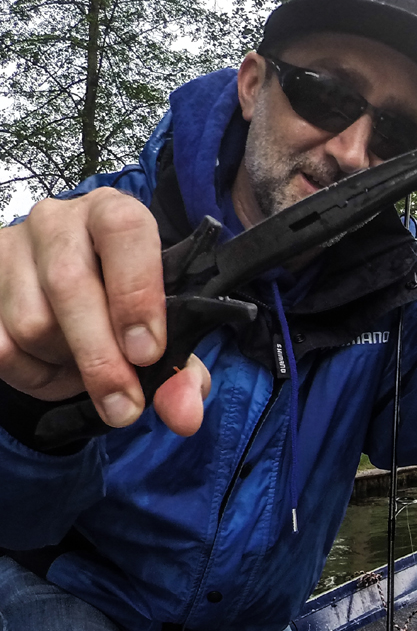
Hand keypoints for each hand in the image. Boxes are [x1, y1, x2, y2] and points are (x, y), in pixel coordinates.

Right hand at [0, 188, 210, 436]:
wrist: (70, 306)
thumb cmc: (126, 312)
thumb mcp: (162, 337)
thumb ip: (181, 373)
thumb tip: (184, 414)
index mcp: (115, 215)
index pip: (123, 230)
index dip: (136, 293)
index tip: (147, 352)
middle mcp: (58, 220)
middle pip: (69, 283)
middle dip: (100, 357)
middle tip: (124, 406)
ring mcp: (9, 247)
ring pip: (31, 322)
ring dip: (65, 365)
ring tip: (86, 367)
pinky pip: (0, 346)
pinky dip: (30, 374)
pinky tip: (51, 367)